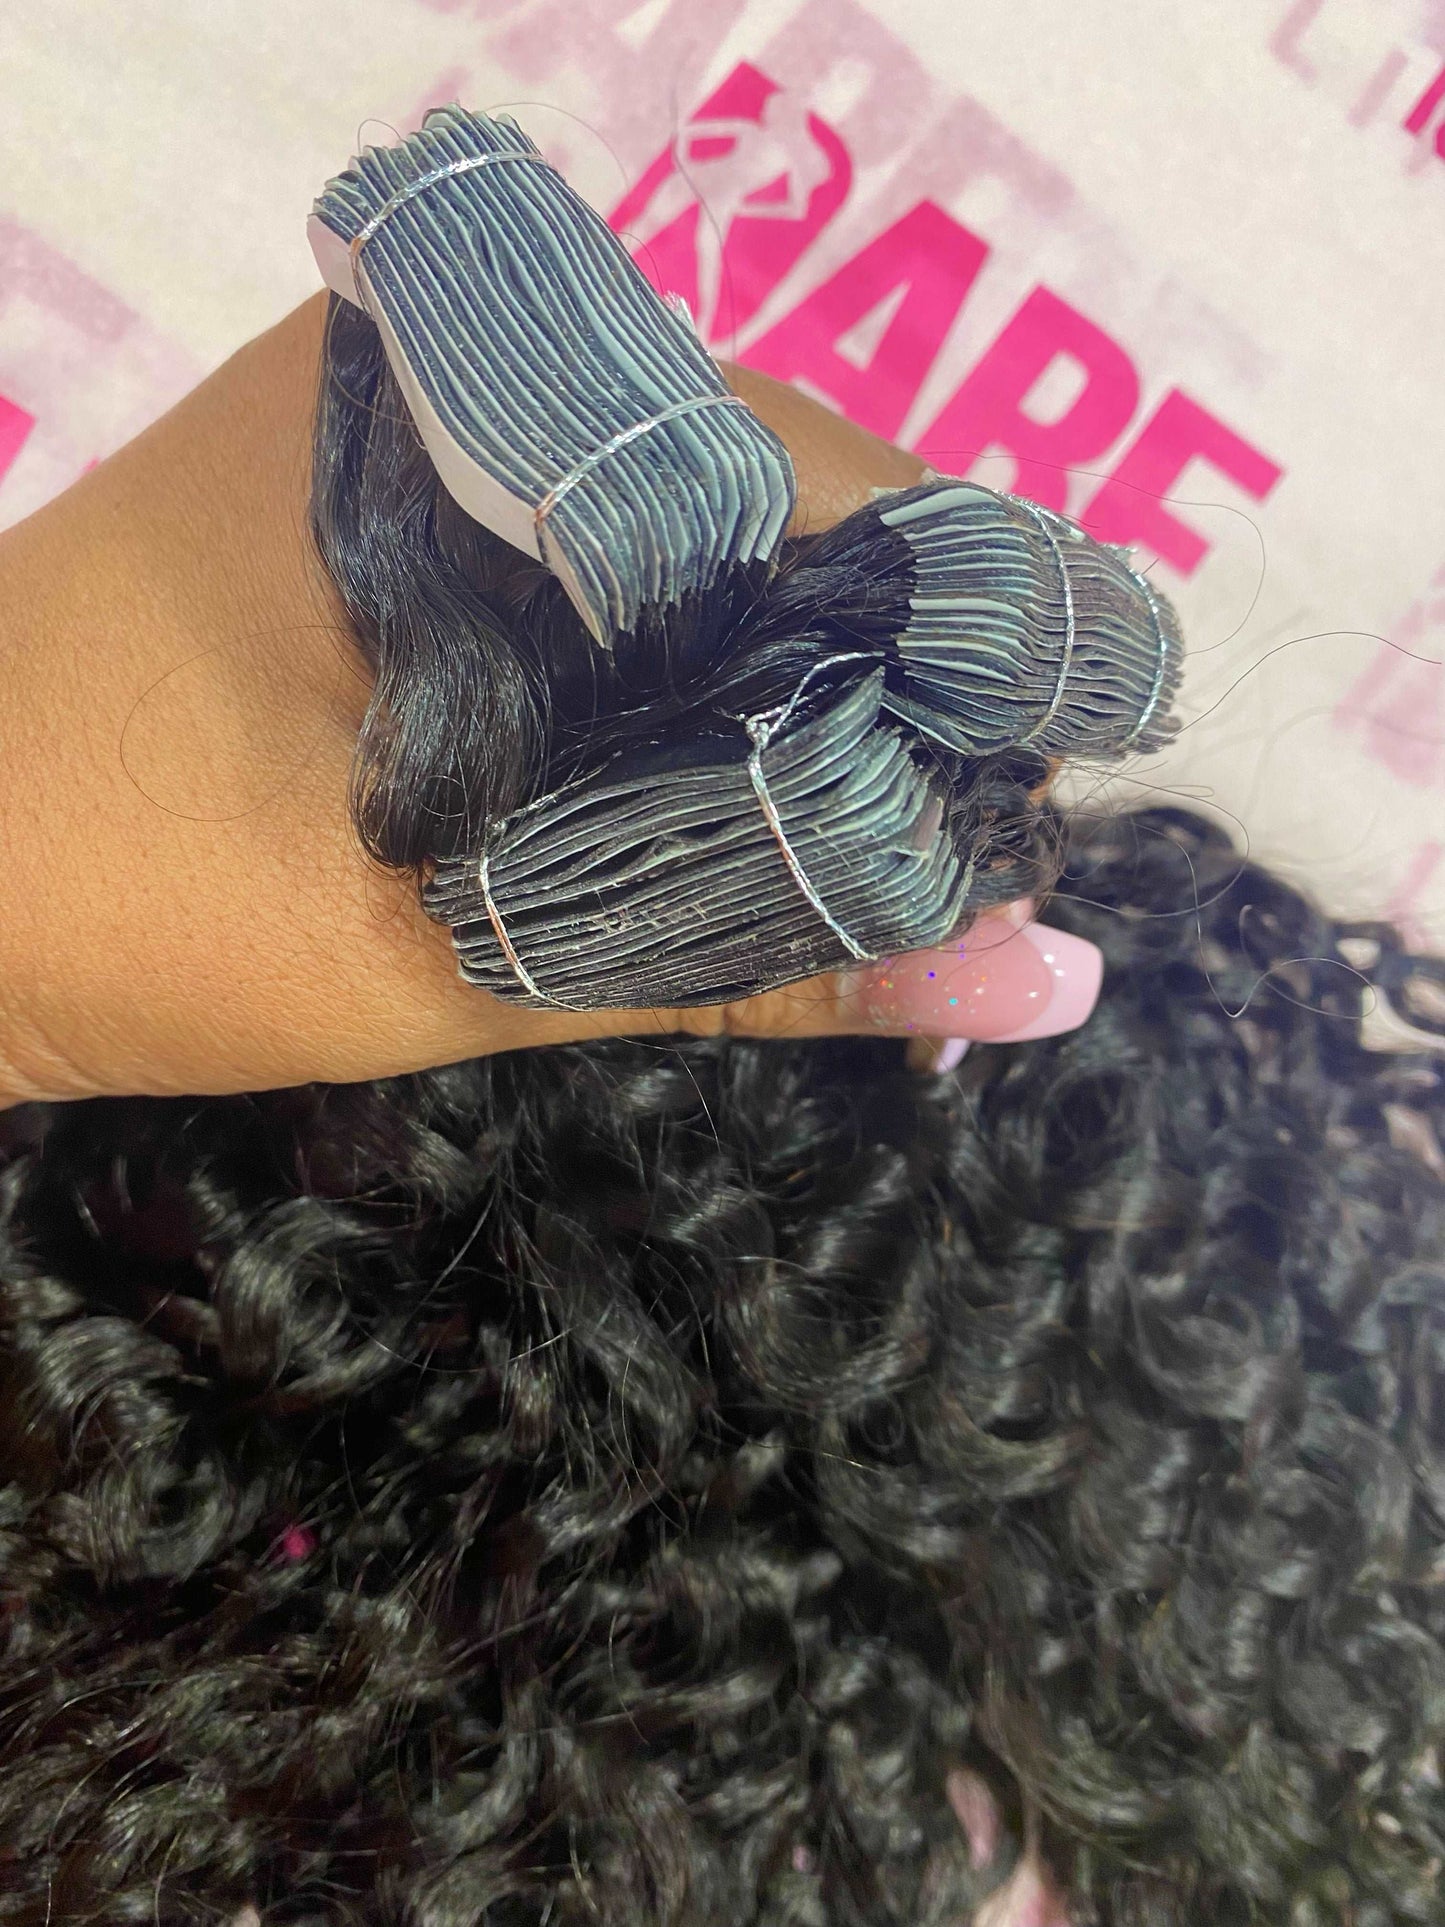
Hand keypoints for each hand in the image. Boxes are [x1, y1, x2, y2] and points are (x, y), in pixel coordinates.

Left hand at [0, 295, 1100, 1105]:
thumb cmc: (137, 909)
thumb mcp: (466, 948)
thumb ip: (756, 952)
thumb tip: (1040, 975)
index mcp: (460, 411)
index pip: (809, 469)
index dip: (953, 616)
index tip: (1037, 761)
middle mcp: (444, 376)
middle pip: (759, 488)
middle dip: (882, 651)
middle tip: (970, 811)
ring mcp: (401, 435)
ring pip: (677, 529)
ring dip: (783, 658)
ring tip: (878, 800)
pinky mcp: (371, 513)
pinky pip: (581, 558)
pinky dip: (672, 657)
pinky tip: (729, 753)